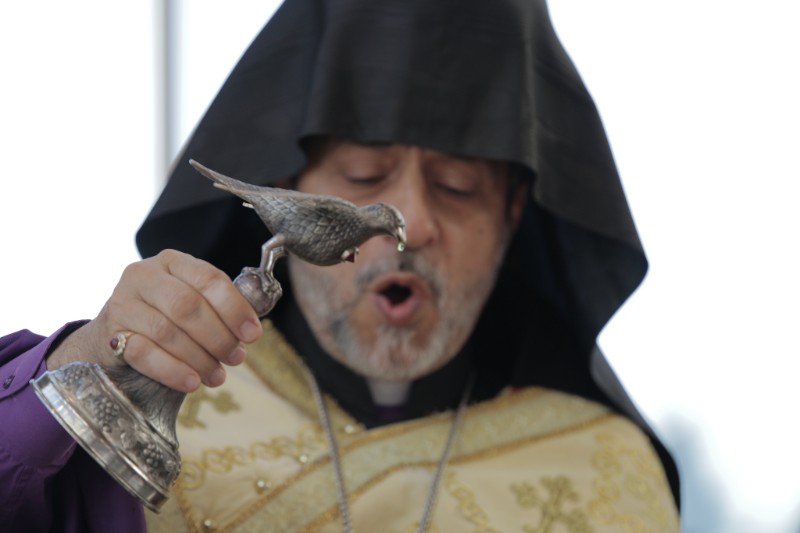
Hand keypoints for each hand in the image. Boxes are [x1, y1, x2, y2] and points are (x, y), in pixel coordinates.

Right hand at [47, 249, 262, 391]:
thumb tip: (251, 330)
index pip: (209, 279)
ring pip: (167, 331)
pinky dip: (172, 370)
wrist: (111, 338)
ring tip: (217, 376)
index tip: (253, 335)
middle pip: (188, 306)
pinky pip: (144, 353)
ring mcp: (122, 303)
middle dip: (219, 336)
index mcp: (172, 261)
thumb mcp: (191, 302)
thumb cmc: (164, 318)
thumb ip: (219, 308)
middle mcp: (144, 275)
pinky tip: (192, 382)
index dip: (235, 309)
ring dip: (199, 358)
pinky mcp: (110, 334)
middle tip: (236, 358)